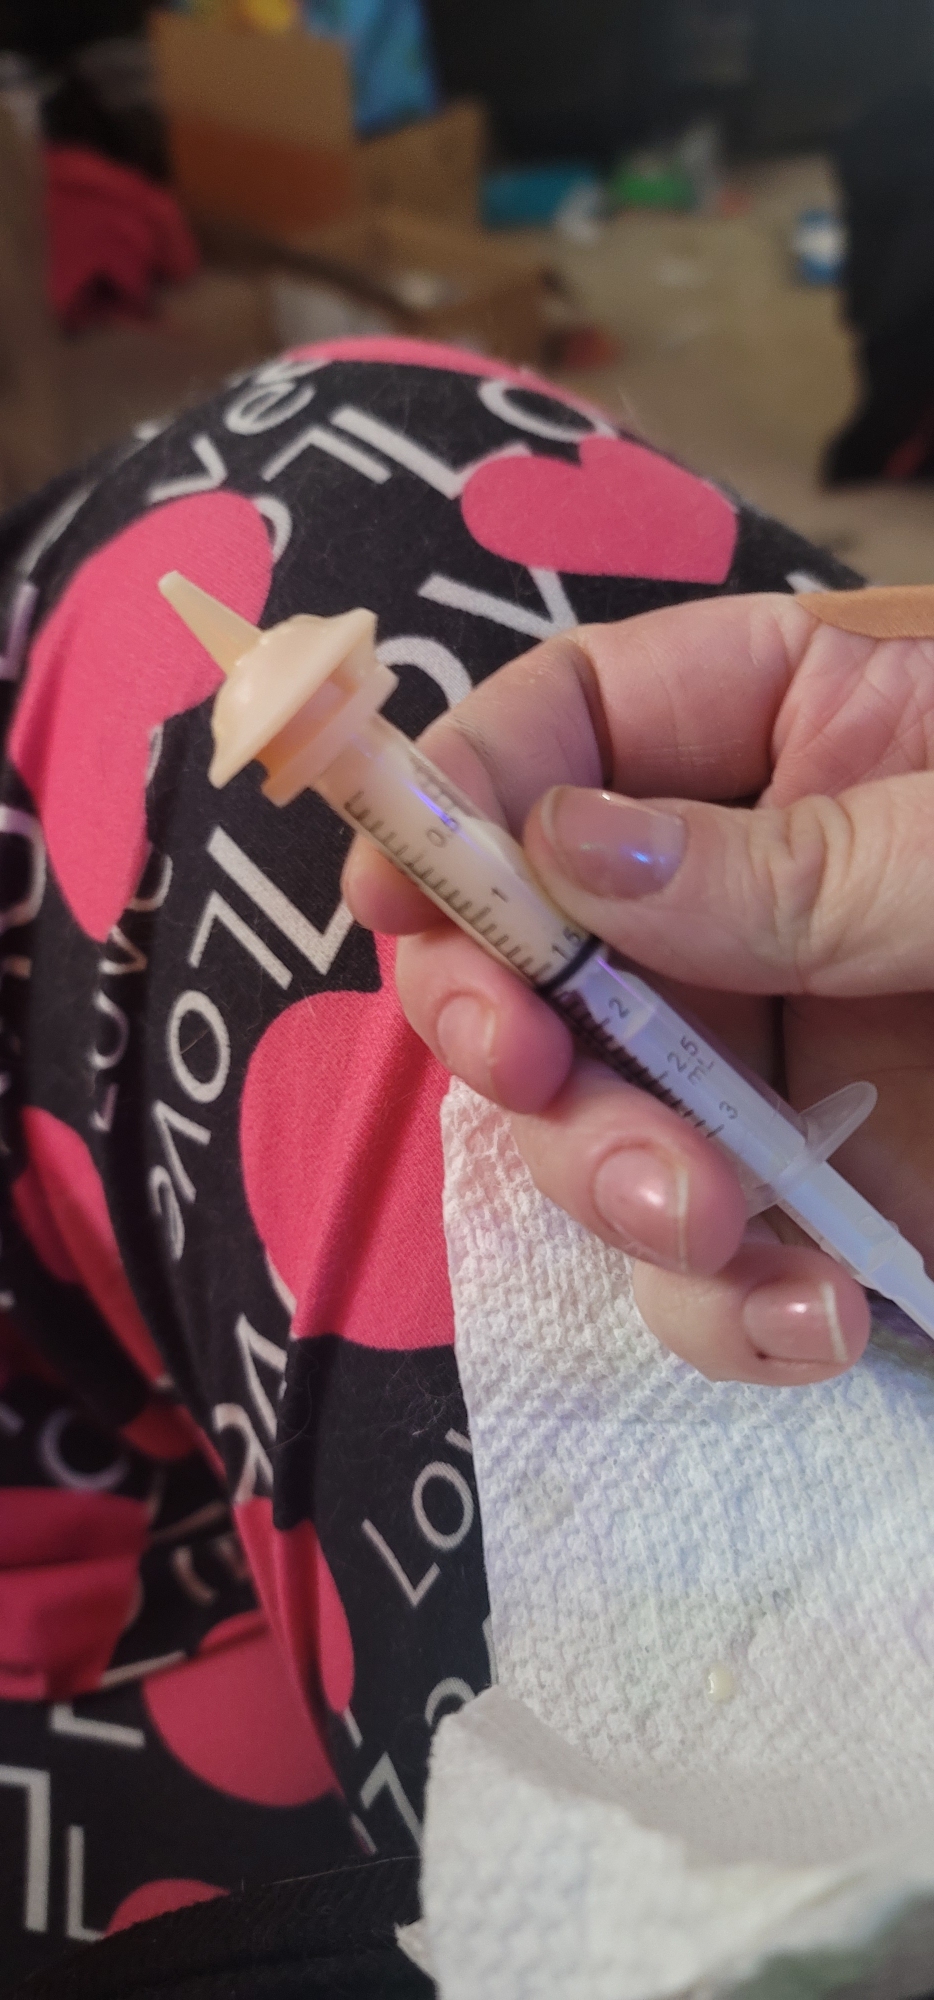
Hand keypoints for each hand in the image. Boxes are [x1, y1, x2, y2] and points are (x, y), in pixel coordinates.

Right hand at [343, 594, 933, 1385]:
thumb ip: (805, 858)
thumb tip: (561, 859)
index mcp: (810, 726)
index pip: (571, 721)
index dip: (465, 792)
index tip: (405, 892)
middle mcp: (763, 892)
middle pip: (538, 941)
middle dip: (516, 1024)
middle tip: (549, 1081)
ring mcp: (792, 1056)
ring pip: (595, 1118)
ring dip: (614, 1184)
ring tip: (715, 1230)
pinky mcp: (834, 1204)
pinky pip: (706, 1260)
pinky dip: (724, 1306)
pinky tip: (815, 1320)